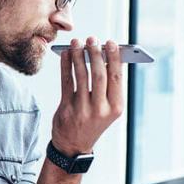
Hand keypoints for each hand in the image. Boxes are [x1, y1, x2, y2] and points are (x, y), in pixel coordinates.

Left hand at [51, 37, 123, 155]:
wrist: (73, 145)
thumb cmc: (92, 120)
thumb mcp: (106, 108)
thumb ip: (108, 86)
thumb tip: (105, 56)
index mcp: (115, 108)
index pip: (116, 77)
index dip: (113, 58)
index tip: (111, 42)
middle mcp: (100, 109)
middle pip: (99, 74)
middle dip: (95, 53)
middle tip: (92, 38)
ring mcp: (82, 110)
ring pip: (81, 76)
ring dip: (78, 56)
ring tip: (77, 42)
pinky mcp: (66, 109)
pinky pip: (66, 81)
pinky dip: (66, 65)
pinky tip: (66, 54)